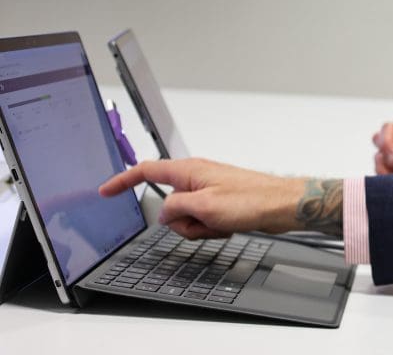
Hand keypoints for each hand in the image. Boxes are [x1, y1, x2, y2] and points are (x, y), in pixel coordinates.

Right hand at [98, 158, 306, 238]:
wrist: (280, 205)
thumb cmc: (251, 199)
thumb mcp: (204, 206)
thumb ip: (174, 209)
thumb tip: (164, 215)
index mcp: (189, 171)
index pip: (146, 171)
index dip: (123, 181)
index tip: (105, 190)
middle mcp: (196, 178)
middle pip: (168, 206)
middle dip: (181, 222)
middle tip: (205, 221)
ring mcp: (208, 191)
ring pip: (184, 218)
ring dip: (199, 228)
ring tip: (221, 223)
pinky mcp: (219, 204)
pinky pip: (201, 222)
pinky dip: (211, 229)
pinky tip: (228, 226)